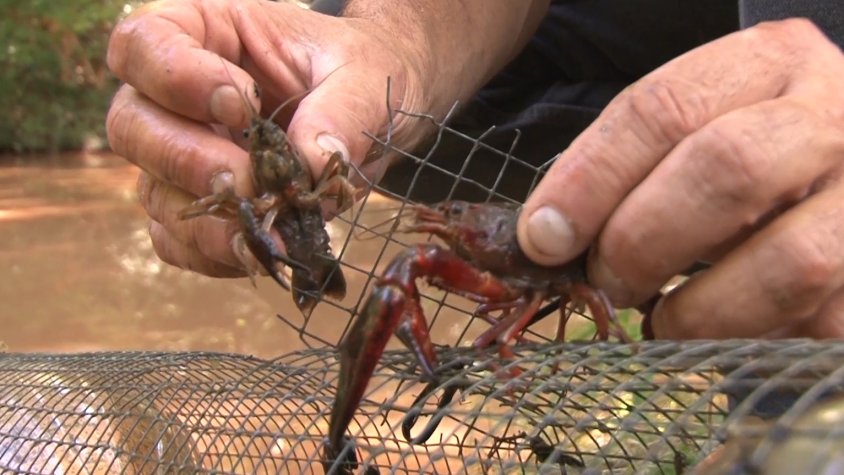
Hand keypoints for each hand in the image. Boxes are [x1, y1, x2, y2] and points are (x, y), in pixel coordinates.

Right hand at [105, 0, 428, 275]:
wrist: (374, 118)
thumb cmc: (359, 75)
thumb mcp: (366, 76)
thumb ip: (343, 111)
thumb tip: (314, 161)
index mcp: (205, 34)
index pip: (142, 45)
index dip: (176, 79)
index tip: (240, 107)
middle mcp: (177, 98)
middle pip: (130, 126)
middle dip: (186, 160)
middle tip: (247, 182)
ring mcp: (181, 157)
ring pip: (152, 192)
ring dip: (207, 220)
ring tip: (267, 232)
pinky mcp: (199, 209)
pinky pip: (178, 241)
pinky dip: (214, 253)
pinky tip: (261, 250)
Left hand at [517, 19, 843, 338]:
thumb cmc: (745, 146)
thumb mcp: (692, 127)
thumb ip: (625, 164)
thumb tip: (549, 237)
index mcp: (769, 61)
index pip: (664, 110)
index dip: (592, 179)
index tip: (545, 238)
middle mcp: (833, 115)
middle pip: (727, 169)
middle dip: (642, 240)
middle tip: (605, 282)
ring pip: (789, 262)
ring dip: (700, 310)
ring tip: (662, 321)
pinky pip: (816, 323)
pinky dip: (750, 340)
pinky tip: (719, 330)